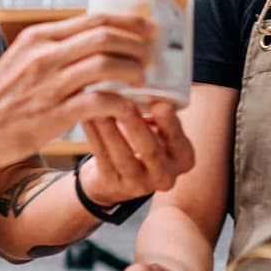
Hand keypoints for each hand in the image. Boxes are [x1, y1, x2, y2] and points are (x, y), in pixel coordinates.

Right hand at [0, 13, 152, 175]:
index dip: (128, 23)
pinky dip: (123, 104)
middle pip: (106, 36)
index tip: (148, 31)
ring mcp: (49, 84)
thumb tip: (84, 45)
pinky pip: (101, 102)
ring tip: (145, 81)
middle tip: (154, 54)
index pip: (94, 19)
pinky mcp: (53, 114)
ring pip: (107, 64)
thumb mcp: (19, 62)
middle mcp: (44, 54)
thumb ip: (50, 51)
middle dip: (138, 43)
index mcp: (38, 37)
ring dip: (134, 71)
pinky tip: (131, 110)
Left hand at [80, 101, 195, 205]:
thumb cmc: (144, 143)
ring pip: (122, 157)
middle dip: (136, 126)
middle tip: (124, 104)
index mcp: (183, 159)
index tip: (159, 105)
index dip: (169, 124)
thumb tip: (144, 84)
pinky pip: (102, 159)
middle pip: (150, 151)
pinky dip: (94, 137)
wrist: (120, 179)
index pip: (177, 140)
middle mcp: (165, 176)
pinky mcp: (113, 185)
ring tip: (99, 108)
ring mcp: (138, 185)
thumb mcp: (160, 132)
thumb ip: (159, 114)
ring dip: (110, 131)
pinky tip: (87, 119)